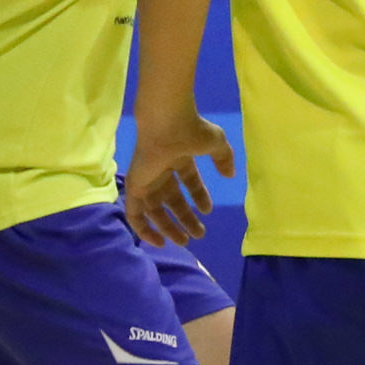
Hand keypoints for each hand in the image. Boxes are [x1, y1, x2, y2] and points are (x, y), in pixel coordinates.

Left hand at [120, 111, 235, 245]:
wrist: (167, 122)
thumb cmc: (191, 130)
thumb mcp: (216, 143)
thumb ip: (224, 158)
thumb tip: (230, 176)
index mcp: (179, 158)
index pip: (188, 181)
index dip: (199, 196)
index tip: (208, 211)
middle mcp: (161, 170)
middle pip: (172, 200)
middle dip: (185, 217)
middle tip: (198, 234)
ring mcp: (146, 179)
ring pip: (155, 210)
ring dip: (169, 227)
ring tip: (184, 241)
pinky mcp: (134, 186)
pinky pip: (136, 214)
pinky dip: (144, 230)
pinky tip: (160, 241)